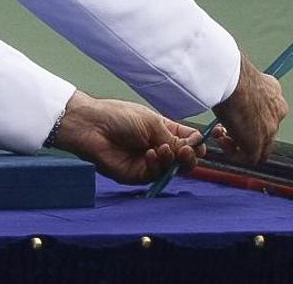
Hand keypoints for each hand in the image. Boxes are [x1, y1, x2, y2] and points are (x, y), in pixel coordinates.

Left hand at [49, 91, 204, 183]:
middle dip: (189, 156)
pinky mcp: (136, 175)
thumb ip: (174, 138)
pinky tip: (151, 154)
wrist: (92, 126)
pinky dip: (156, 165)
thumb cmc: (119, 117)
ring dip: (172, 160)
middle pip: (183, 160)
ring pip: (171, 170)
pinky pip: (154, 176)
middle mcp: (158, 148)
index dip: (196, 144)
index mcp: (163, 131)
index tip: (199, 142)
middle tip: (186, 151)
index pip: (188, 141)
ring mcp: (147, 163)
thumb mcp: (152, 123)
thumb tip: (194, 147)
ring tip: (164, 149)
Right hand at [211, 55, 287, 164]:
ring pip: (259, 149)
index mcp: (276, 95)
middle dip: (244, 132)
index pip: (268, 113)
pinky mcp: (257, 144)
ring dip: (238, 145)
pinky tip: (222, 141)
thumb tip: (229, 82)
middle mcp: (277, 113)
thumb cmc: (232, 72)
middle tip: (224, 126)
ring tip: (221, 135)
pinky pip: (249, 159)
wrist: (232, 80)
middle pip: (264, 132)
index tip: (234, 113)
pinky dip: (233, 153)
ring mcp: (269, 131)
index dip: (250, 118)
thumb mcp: (243, 77)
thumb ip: (242, 85)